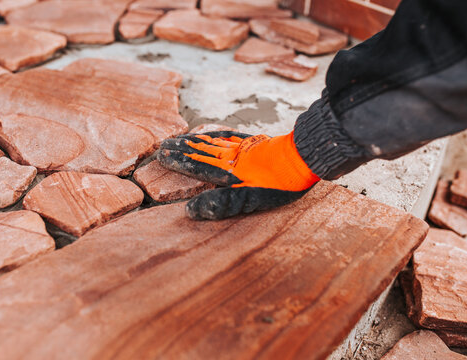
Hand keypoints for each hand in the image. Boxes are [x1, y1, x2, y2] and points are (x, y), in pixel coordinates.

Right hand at [157, 131, 319, 219]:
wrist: (304, 157)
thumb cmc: (280, 183)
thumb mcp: (251, 199)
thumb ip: (220, 204)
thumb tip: (190, 210)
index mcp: (228, 171)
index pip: (197, 165)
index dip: (179, 161)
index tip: (162, 155)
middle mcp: (232, 157)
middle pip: (202, 151)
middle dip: (182, 149)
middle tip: (163, 144)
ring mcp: (244, 147)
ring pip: (214, 142)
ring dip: (195, 141)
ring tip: (181, 138)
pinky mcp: (257, 142)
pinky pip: (231, 135)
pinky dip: (218, 133)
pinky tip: (213, 131)